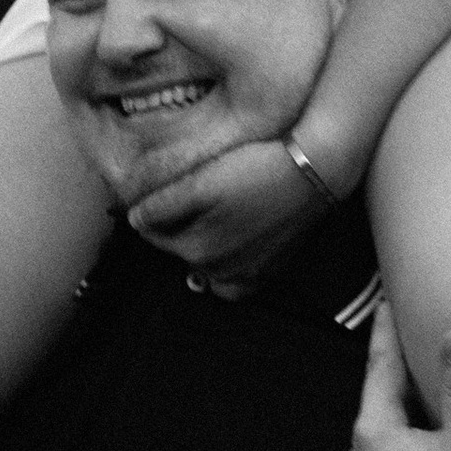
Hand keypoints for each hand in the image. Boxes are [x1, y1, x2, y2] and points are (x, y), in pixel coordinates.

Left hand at [126, 139, 324, 282]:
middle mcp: (220, 272)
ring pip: (206, 266)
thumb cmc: (257, 169)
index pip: (152, 233)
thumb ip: (163, 205)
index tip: (157, 189)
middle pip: (180, 249)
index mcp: (197, 250)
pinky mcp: (270, 271)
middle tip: (185, 196)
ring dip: (199, 246)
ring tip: (206, 217)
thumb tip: (134, 220)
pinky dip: (227, 266)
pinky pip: (237, 281)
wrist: (316, 170)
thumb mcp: (202, 182)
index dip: (150, 208)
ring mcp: (247, 276)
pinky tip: (230, 242)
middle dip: (175, 227)